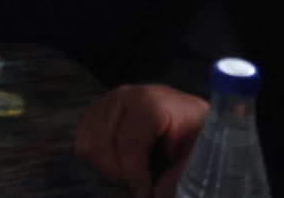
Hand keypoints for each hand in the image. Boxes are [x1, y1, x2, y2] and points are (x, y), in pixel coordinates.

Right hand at [75, 84, 208, 197]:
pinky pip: (84, 142)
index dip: (134, 176)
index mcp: (150, 102)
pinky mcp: (97, 111)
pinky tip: (121, 165)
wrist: (192, 117)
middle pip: (101, 144)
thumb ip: (179, 178)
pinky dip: (98, 161)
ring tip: (132, 177)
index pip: (128, 143)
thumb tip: (155, 196)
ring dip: (107, 169)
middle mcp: (122, 96)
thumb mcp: (200, 156)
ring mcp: (106, 101)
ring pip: (88, 144)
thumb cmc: (198, 134)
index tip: (146, 195)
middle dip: (119, 175)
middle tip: (140, 189)